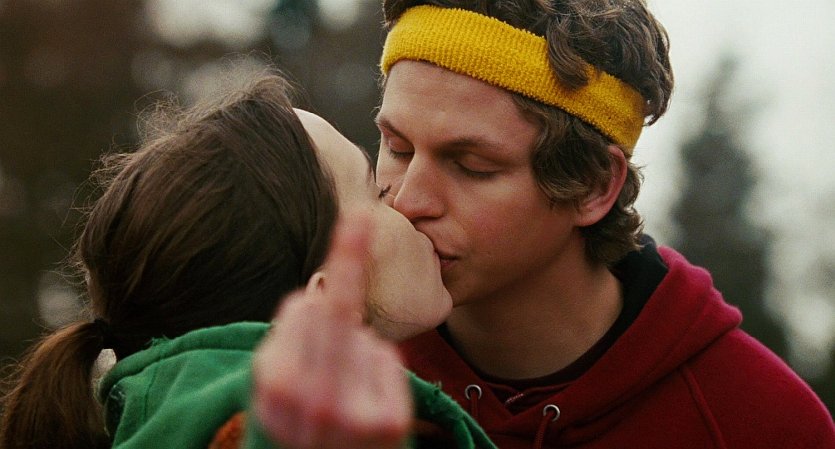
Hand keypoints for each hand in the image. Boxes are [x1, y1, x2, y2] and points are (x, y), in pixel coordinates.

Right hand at [252, 214, 410, 448]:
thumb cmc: (296, 423)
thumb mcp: (273, 384)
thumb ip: (287, 337)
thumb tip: (313, 299)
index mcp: (273, 384)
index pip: (306, 308)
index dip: (340, 262)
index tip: (360, 216)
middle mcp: (311, 399)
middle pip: (335, 311)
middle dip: (336, 304)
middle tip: (335, 312)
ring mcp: (352, 412)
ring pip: (362, 335)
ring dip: (354, 351)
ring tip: (339, 392)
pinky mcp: (388, 422)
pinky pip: (386, 357)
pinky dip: (379, 368)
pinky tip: (365, 400)